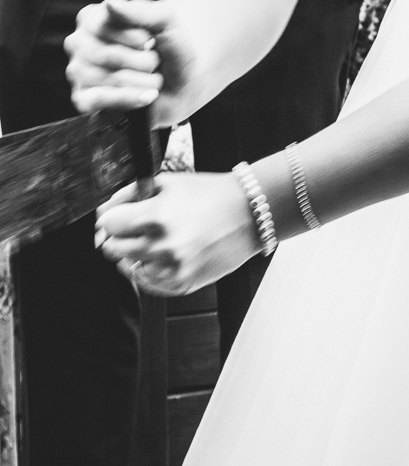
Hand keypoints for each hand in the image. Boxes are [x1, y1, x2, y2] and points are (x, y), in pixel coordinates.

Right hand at [65, 0, 195, 126]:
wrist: (188, 81)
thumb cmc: (173, 45)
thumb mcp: (166, 20)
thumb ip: (140, 12)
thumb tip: (110, 5)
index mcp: (94, 17)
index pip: (104, 26)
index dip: (136, 37)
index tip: (153, 41)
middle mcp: (80, 42)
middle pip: (105, 55)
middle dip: (143, 61)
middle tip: (156, 61)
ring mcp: (80, 71)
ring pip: (105, 78)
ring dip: (142, 81)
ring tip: (154, 77)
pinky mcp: (85, 99)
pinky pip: (98, 100)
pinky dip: (128, 98)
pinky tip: (148, 96)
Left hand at [96, 172, 260, 296]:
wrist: (249, 213)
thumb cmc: (210, 194)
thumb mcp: (168, 181)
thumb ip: (129, 193)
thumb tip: (103, 212)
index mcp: (155, 216)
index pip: (108, 225)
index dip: (113, 218)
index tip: (120, 217)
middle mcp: (162, 245)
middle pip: (112, 249)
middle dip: (121, 236)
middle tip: (138, 228)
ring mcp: (172, 268)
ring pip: (129, 268)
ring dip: (137, 254)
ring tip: (159, 240)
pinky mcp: (183, 284)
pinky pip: (149, 284)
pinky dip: (152, 270)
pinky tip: (167, 254)